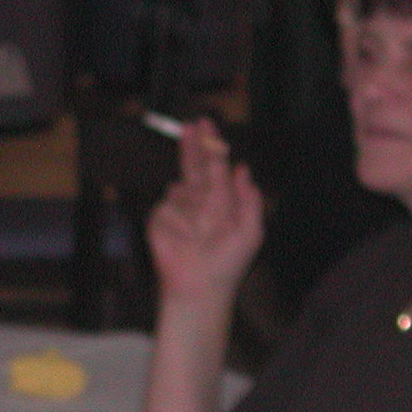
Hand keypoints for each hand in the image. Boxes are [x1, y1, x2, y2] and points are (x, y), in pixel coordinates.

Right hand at [147, 120, 262, 305]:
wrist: (199, 286)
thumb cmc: (228, 263)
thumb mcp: (251, 230)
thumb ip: (249, 198)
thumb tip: (243, 169)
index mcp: (222, 200)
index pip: (216, 166)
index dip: (212, 145)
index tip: (206, 125)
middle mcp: (199, 201)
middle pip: (194, 166)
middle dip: (192, 145)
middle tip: (189, 125)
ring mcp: (178, 209)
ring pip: (180, 189)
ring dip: (191, 203)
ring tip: (201, 230)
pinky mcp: (159, 219)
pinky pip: (166, 206)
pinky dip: (177, 219)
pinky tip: (184, 236)